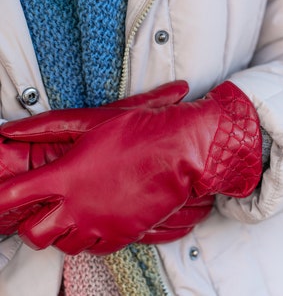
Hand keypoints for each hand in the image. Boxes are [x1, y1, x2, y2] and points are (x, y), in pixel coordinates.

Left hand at [0, 81, 187, 235]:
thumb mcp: (90, 121)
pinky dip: (90, 238)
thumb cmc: (137, 132)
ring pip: (65, 245)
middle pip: (35, 235)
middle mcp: (79, 206)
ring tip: (74, 214)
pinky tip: (98, 220)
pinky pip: (96, 249)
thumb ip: (46, 127)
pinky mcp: (123, 234)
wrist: (177, 150)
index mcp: (66, 176)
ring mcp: (101, 224)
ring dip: (63, 232)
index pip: (13, 197)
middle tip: (42, 210)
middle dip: (32, 225)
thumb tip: (10, 129)